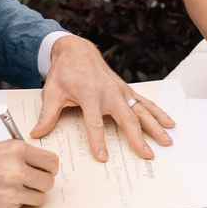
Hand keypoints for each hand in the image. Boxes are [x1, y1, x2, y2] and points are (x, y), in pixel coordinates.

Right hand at [0, 140, 58, 207]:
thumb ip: (16, 155)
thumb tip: (35, 163)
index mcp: (16, 150)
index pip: (52, 161)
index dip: (49, 167)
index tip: (44, 170)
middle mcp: (17, 171)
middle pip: (49, 182)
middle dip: (41, 183)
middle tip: (30, 182)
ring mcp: (12, 193)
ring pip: (39, 199)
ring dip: (30, 196)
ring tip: (13, 190)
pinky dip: (12, 205)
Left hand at [32, 35, 175, 161]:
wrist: (77, 50)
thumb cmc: (63, 72)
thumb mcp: (52, 92)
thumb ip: (47, 115)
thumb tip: (36, 135)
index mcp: (89, 95)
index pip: (94, 122)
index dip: (98, 140)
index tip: (103, 157)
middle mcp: (108, 93)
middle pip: (126, 118)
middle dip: (137, 137)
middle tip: (147, 155)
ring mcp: (120, 90)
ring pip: (141, 110)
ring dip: (155, 126)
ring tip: (167, 141)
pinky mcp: (126, 89)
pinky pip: (145, 102)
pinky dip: (158, 112)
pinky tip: (169, 123)